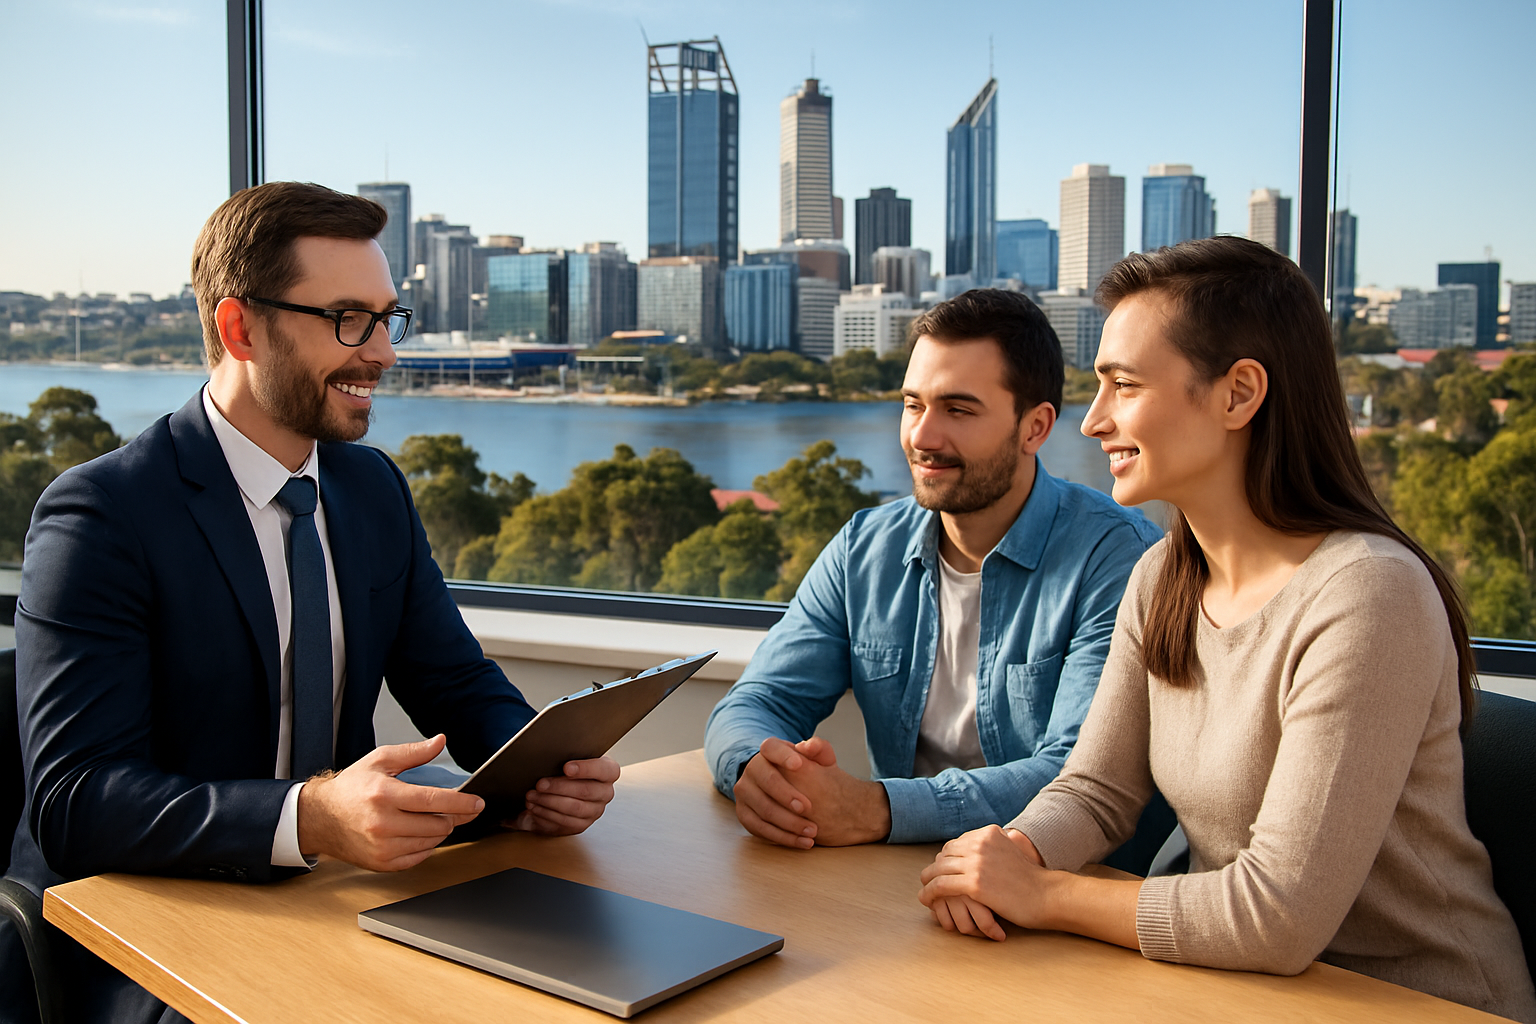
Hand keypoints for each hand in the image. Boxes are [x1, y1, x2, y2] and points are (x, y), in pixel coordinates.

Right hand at [297, 734, 485, 871]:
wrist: (321, 818)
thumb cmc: (351, 788)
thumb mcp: (380, 760)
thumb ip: (414, 752)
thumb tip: (440, 741)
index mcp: (385, 795)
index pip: (434, 801)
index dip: (461, 802)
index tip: (477, 802)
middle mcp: (383, 824)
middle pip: (438, 824)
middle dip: (452, 815)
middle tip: (452, 808)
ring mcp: (383, 847)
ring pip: (432, 841)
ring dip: (439, 829)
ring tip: (429, 817)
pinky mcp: (383, 863)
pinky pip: (420, 857)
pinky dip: (426, 844)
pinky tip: (417, 832)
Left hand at [508, 756, 619, 835]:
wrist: (564, 787)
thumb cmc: (568, 768)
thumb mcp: (571, 757)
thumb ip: (567, 754)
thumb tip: (550, 753)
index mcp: (608, 771)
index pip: (604, 770)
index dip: (586, 769)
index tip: (566, 767)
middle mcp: (605, 792)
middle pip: (586, 791)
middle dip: (559, 787)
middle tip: (540, 784)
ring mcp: (595, 811)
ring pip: (574, 808)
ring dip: (549, 802)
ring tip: (531, 795)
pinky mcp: (581, 825)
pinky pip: (564, 822)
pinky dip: (546, 814)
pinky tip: (534, 807)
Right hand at [732, 738, 817, 848]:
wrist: (783, 786)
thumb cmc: (803, 771)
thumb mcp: (815, 758)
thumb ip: (819, 749)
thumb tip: (809, 747)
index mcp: (768, 751)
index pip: (771, 748)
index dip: (783, 756)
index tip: (799, 765)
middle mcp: (752, 769)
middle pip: (767, 781)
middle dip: (787, 796)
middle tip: (809, 808)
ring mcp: (745, 792)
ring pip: (764, 809)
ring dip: (789, 823)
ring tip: (812, 831)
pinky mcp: (744, 814)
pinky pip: (760, 828)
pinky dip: (782, 837)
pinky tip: (801, 842)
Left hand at [919, 826, 1051, 939]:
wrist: (1046, 895)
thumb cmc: (1030, 880)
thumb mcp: (1010, 851)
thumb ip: (991, 847)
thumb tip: (971, 850)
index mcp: (988, 833)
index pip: (955, 844)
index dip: (946, 859)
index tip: (942, 871)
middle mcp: (980, 843)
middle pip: (945, 855)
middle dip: (935, 869)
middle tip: (929, 881)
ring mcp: (976, 863)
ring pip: (938, 870)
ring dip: (928, 881)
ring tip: (925, 892)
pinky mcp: (974, 884)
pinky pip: (941, 886)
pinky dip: (930, 893)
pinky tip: (927, 899)